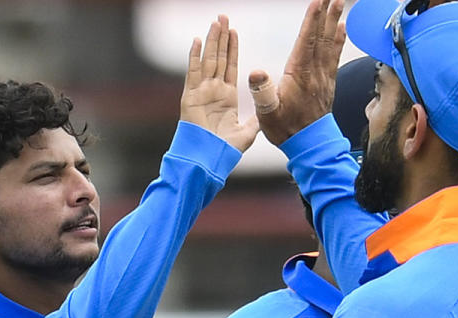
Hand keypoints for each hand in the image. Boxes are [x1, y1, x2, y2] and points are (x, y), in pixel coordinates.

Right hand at [181, 15, 258, 152]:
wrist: (208, 161)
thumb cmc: (224, 151)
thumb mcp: (247, 133)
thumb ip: (255, 121)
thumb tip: (266, 116)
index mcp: (227, 97)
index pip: (230, 66)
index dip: (232, 48)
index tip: (234, 31)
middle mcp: (214, 91)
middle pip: (219, 58)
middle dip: (221, 37)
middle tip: (223, 17)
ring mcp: (202, 92)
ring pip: (208, 60)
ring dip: (211, 41)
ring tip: (215, 22)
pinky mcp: (191, 97)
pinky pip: (193, 73)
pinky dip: (194, 56)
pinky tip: (196, 40)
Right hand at [248, 0, 346, 145]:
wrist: (308, 145)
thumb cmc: (286, 128)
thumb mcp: (268, 112)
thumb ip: (262, 92)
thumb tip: (255, 73)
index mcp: (299, 75)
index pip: (306, 42)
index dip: (312, 21)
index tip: (317, 2)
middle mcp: (315, 72)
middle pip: (321, 37)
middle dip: (326, 14)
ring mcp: (323, 77)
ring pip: (329, 43)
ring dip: (333, 21)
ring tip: (338, 4)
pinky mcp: (327, 82)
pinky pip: (334, 55)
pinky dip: (338, 39)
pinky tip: (341, 29)